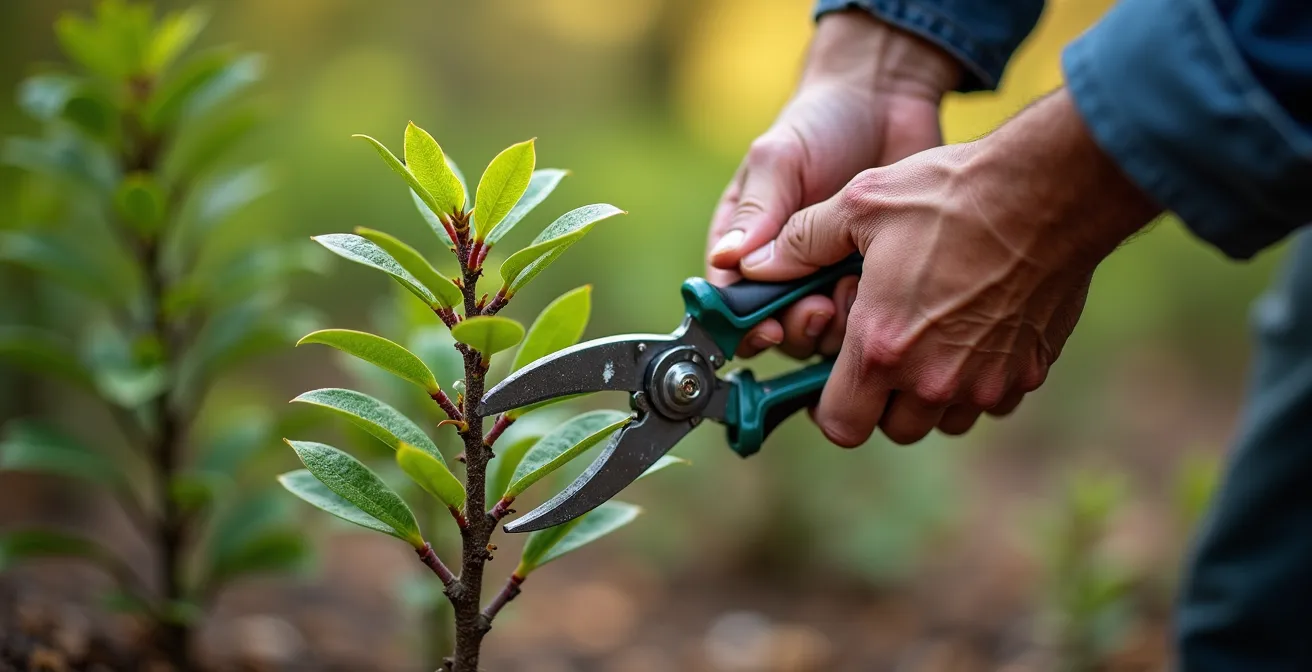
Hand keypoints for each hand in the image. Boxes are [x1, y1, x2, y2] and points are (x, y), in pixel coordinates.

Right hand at [705, 10, 960, 358]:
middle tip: (819, 307)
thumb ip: (756, 211)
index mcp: (745, 244)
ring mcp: (828, 276)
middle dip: (796, 326)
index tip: (766, 328)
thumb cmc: (821, 122)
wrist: (889, 102)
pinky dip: (872, 315)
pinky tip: (884, 287)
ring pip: (821, 332)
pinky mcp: (873, 278)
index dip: (742, 324)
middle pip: (776, 326)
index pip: (730, 301)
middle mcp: (783, 269)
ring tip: (853, 288)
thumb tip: (727, 261)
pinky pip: (867, 318)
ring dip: (836, 324)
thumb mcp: (778, 159)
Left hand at [738, 91, 1160, 445]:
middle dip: (881, 399)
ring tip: (929, 338)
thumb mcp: (860, 204)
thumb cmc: (950, 195)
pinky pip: (990, 402)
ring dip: (929, 394)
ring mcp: (986, 382)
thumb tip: (752, 266)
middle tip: (886, 347)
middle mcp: (933, 379)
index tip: (836, 376)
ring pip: (942, 420)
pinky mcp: (1028, 373)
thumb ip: (800, 243)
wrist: (1051, 190)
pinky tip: (974, 333)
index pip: (839, 425)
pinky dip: (977, 382)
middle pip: (893, 428)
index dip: (830, 405)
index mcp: (881, 346)